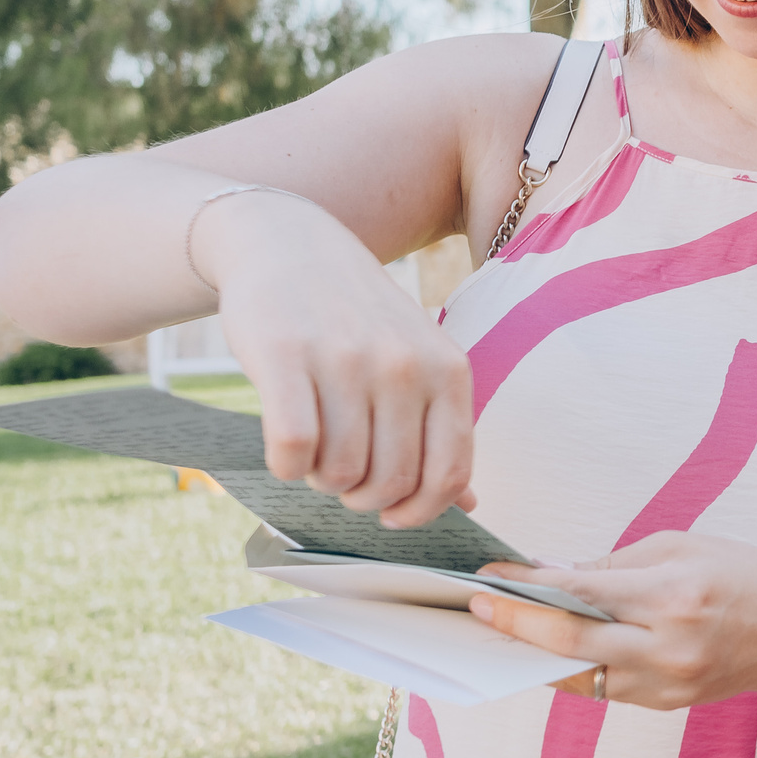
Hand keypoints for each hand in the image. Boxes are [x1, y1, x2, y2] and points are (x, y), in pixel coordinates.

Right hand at [204, 202, 474, 526]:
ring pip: (338, 472)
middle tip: (343, 478)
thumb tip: (471, 505)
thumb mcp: (418, 360)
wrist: (289, 243)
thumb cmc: (358, 318)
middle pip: (389, 482)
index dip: (420, 512)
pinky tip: (285, 450)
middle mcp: (404, 365)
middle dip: (362, 498)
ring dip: (321, 480)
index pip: (449, 474)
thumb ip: (442, 429)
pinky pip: (292, 450)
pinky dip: (285, 467)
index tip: (392, 514)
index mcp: (448, 370)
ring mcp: (347, 359)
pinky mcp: (286, 357)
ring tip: (317, 452)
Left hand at [470, 531, 756, 709]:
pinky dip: (571, 668)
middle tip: (475, 607)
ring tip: (500, 631)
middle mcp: (669, 646)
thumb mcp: (681, 546)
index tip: (488, 575)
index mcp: (675, 595)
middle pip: (569, 644)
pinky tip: (547, 650)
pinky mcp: (665, 705)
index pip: (581, 593)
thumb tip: (550, 573)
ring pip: (578, 675)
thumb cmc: (742, 574)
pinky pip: (601, 688)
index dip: (527, 586)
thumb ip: (612, 564)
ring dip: (534, 653)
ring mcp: (667, 684)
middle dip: (515, 624)